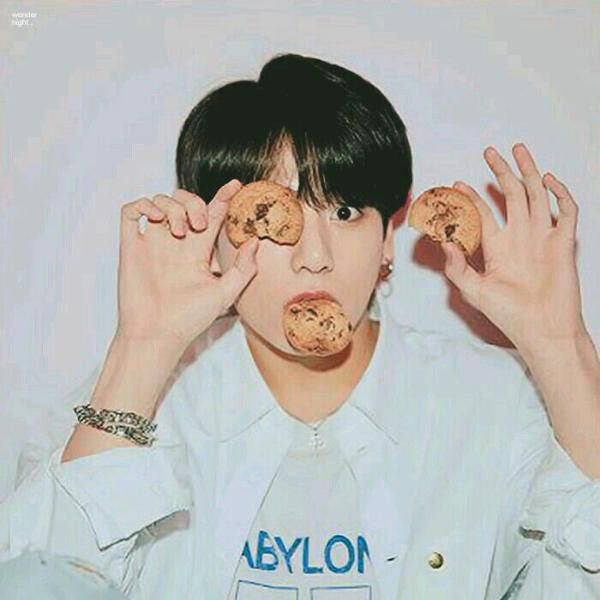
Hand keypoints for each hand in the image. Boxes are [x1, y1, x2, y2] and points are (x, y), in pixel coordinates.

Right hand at [116, 179, 258, 349]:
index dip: (224, 198)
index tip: (236, 186)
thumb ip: (243, 269)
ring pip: (160, 201)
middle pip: (185, 201)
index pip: (213, 215)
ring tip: (177, 231)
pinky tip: (155, 219)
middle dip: (194, 202)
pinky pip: (131, 211)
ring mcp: (153, 242)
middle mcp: (176, 243)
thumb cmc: (189, 320)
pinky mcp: (131, 245)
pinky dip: (144, 204)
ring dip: (172, 206)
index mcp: (198, 251)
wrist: (157, 334)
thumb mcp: (225, 294)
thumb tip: (255, 241)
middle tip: (199, 224)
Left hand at [440, 143, 585, 347]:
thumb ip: (457, 267)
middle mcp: (519, 238)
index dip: (471, 198)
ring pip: (535, 195)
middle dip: (501, 173)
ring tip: (518, 151)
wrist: (541, 329)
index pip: (483, 214)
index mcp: (497, 247)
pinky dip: (560, 194)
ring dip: (528, 172)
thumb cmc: (509, 315)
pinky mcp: (563, 243)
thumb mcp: (474, 290)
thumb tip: (444, 242)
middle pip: (509, 196)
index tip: (458, 184)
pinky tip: (549, 180)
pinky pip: (565, 212)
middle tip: (490, 153)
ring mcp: (541, 238)